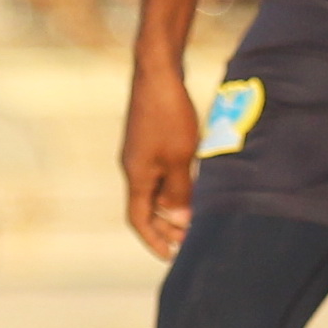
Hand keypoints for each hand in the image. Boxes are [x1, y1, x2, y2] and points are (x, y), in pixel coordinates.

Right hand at [121, 65, 198, 260]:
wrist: (158, 71)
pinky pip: (159, 170)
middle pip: (145, 206)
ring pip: (154, 188)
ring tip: (194, 216)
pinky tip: (192, 183)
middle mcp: (133, 166)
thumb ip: (179, 191)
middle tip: (188, 239)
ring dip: (171, 205)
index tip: (170, 255)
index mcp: (136, 175)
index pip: (138, 219)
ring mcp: (139, 151)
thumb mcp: (180, 158)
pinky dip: (173, 184)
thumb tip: (178, 220)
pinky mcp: (149, 137)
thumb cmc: (169, 115)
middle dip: (165, 226)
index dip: (153, 240)